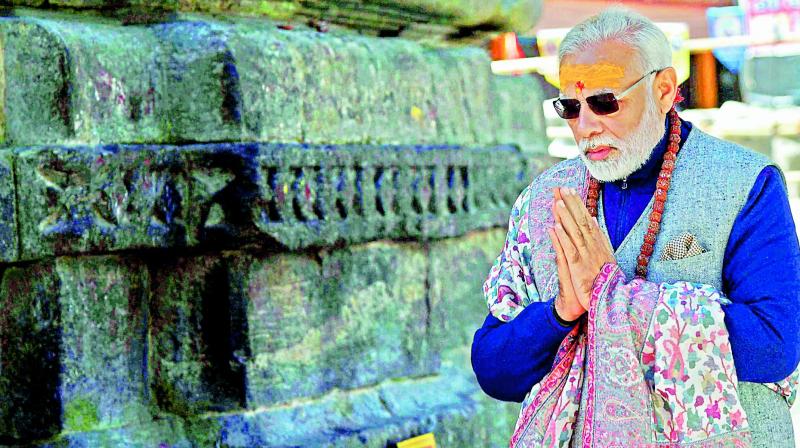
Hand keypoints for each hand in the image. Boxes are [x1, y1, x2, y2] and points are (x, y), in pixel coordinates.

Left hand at [551, 187, 615, 308]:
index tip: (569, 190)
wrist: (612, 298)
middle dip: (571, 204)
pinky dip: (563, 238)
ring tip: (556, 202)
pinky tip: (555, 227)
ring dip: (565, 216)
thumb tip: (593, 219)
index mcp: (599, 242)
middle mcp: (593, 246)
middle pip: (580, 221)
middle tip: (561, 188)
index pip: (586, 218)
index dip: (577, 204)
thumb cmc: (606, 277)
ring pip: (574, 232)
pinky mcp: (579, 267)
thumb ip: (597, 236)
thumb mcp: (604, 254)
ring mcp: (586, 255)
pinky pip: (569, 249)